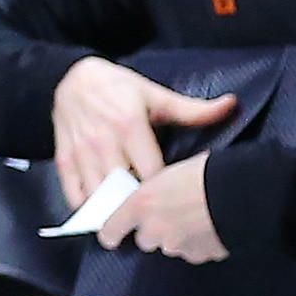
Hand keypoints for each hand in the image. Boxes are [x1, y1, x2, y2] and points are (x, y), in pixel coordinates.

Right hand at [49, 55, 237, 206]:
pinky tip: (104, 209)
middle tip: (155, 212)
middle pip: (125, 190)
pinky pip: (74, 196)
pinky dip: (88, 209)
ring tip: (132, 217)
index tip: (173, 193)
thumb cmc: (118, 88)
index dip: (165, 187)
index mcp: (129, 126)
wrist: (72, 79)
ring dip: (115, 211)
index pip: (152, 173)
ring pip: (99, 197)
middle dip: (140, 204)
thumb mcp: (156, 95)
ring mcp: (81, 154)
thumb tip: (231, 105)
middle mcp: (103, 143)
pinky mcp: (64, 161)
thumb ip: (192, 109)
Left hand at [99, 156, 225, 261]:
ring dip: (178, 237)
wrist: (240, 190)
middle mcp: (154, 229)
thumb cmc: (208, 173)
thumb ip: (155, 190)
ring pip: (170, 247)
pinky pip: (193, 252)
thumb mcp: (170, 172)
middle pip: (145, 240)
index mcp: (142, 204)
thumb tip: (155, 193)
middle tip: (171, 214)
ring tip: (196, 217)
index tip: (112, 235)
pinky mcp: (198, 255)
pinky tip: (210, 226)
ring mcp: (176, 246)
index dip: (111, 233)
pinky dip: (198, 243)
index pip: (111, 229)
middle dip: (155, 230)